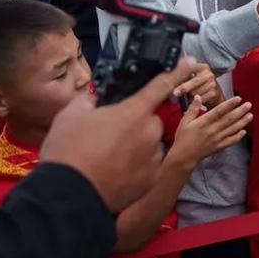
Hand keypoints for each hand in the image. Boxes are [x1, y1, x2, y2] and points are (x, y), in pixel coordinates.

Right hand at [40, 57, 196, 211]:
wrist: (69, 195)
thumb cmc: (68, 152)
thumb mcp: (70, 116)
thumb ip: (89, 101)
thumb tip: (95, 99)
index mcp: (133, 112)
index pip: (161, 85)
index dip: (177, 71)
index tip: (190, 62)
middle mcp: (150, 131)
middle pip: (149, 120)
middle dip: (134, 124)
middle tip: (110, 136)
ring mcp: (153, 155)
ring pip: (150, 143)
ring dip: (136, 146)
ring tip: (109, 157)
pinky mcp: (152, 177)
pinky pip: (148, 165)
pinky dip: (137, 167)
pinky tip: (116, 171)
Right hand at [166, 95, 252, 166]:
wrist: (184, 156)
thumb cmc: (183, 137)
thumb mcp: (184, 121)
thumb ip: (192, 109)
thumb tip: (198, 96)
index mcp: (203, 122)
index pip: (219, 111)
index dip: (229, 104)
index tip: (238, 98)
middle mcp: (212, 130)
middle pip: (229, 119)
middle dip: (240, 111)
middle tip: (249, 105)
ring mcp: (217, 139)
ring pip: (232, 129)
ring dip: (242, 122)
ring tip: (250, 115)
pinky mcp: (219, 147)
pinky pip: (231, 141)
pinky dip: (238, 136)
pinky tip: (244, 131)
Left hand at [172, 63, 222, 109]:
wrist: (212, 95)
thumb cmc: (198, 86)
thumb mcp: (191, 78)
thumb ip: (183, 75)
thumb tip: (171, 75)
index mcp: (203, 67)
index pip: (192, 69)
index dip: (183, 74)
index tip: (175, 80)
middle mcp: (209, 74)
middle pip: (195, 81)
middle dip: (184, 88)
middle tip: (175, 92)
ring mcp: (213, 83)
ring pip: (196, 91)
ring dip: (190, 96)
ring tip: (189, 95)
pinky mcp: (214, 93)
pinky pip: (200, 98)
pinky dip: (195, 101)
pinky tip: (194, 99)